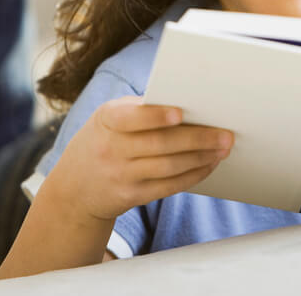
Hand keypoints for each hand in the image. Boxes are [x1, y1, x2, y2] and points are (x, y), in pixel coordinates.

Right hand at [46, 96, 232, 221]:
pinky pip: (168, 186)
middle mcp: (111, 149)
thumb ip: (141, 109)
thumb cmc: (105, 138)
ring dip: (201, 158)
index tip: (181, 113)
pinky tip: (208, 165)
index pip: (131, 118)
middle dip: (197, 139)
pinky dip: (192, 175)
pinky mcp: (130, 196)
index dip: (156, 116)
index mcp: (107, 120)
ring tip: (223, 149)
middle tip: (225, 134)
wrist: (74, 186)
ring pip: (168, 167)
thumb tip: (190, 103)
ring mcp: (120, 175)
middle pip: (159, 144)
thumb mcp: (110, 117)